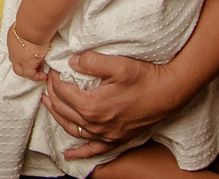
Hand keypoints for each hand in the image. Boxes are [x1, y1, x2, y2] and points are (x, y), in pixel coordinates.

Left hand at [6, 22, 48, 81]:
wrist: (32, 27)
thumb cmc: (31, 22)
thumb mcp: (27, 24)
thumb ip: (29, 28)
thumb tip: (36, 27)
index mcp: (13, 39)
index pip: (15, 51)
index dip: (22, 56)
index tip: (31, 56)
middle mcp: (13, 51)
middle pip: (15, 63)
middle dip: (23, 67)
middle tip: (34, 66)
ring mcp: (19, 59)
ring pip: (21, 71)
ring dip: (29, 72)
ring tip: (39, 71)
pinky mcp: (27, 65)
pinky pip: (31, 75)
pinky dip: (37, 77)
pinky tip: (44, 75)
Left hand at [42, 50, 183, 158]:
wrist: (170, 93)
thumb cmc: (145, 78)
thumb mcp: (117, 64)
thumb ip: (91, 61)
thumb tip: (72, 62)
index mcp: (92, 105)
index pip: (62, 91)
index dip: (54, 78)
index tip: (53, 68)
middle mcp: (96, 124)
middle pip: (63, 109)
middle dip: (52, 94)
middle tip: (49, 81)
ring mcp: (105, 134)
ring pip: (72, 128)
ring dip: (57, 115)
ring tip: (48, 103)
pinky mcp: (115, 139)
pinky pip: (93, 150)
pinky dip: (79, 153)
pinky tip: (69, 155)